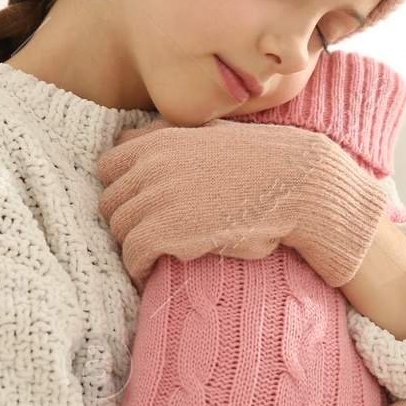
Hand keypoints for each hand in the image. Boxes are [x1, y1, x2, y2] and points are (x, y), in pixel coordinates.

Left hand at [96, 118, 388, 287]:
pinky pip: (133, 254)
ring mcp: (157, 198)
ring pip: (120, 230)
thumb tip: (129, 137)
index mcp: (159, 140)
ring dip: (134, 243)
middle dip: (127, 218)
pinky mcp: (166, 232)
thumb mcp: (211, 133)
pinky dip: (138, 267)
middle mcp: (151, 166)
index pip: (108, 165)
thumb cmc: (261, 160)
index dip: (122, 187)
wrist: (296, 184)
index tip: (138, 203)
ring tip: (154, 253)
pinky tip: (150, 271)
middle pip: (110, 201)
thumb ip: (167, 134)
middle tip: (148, 232)